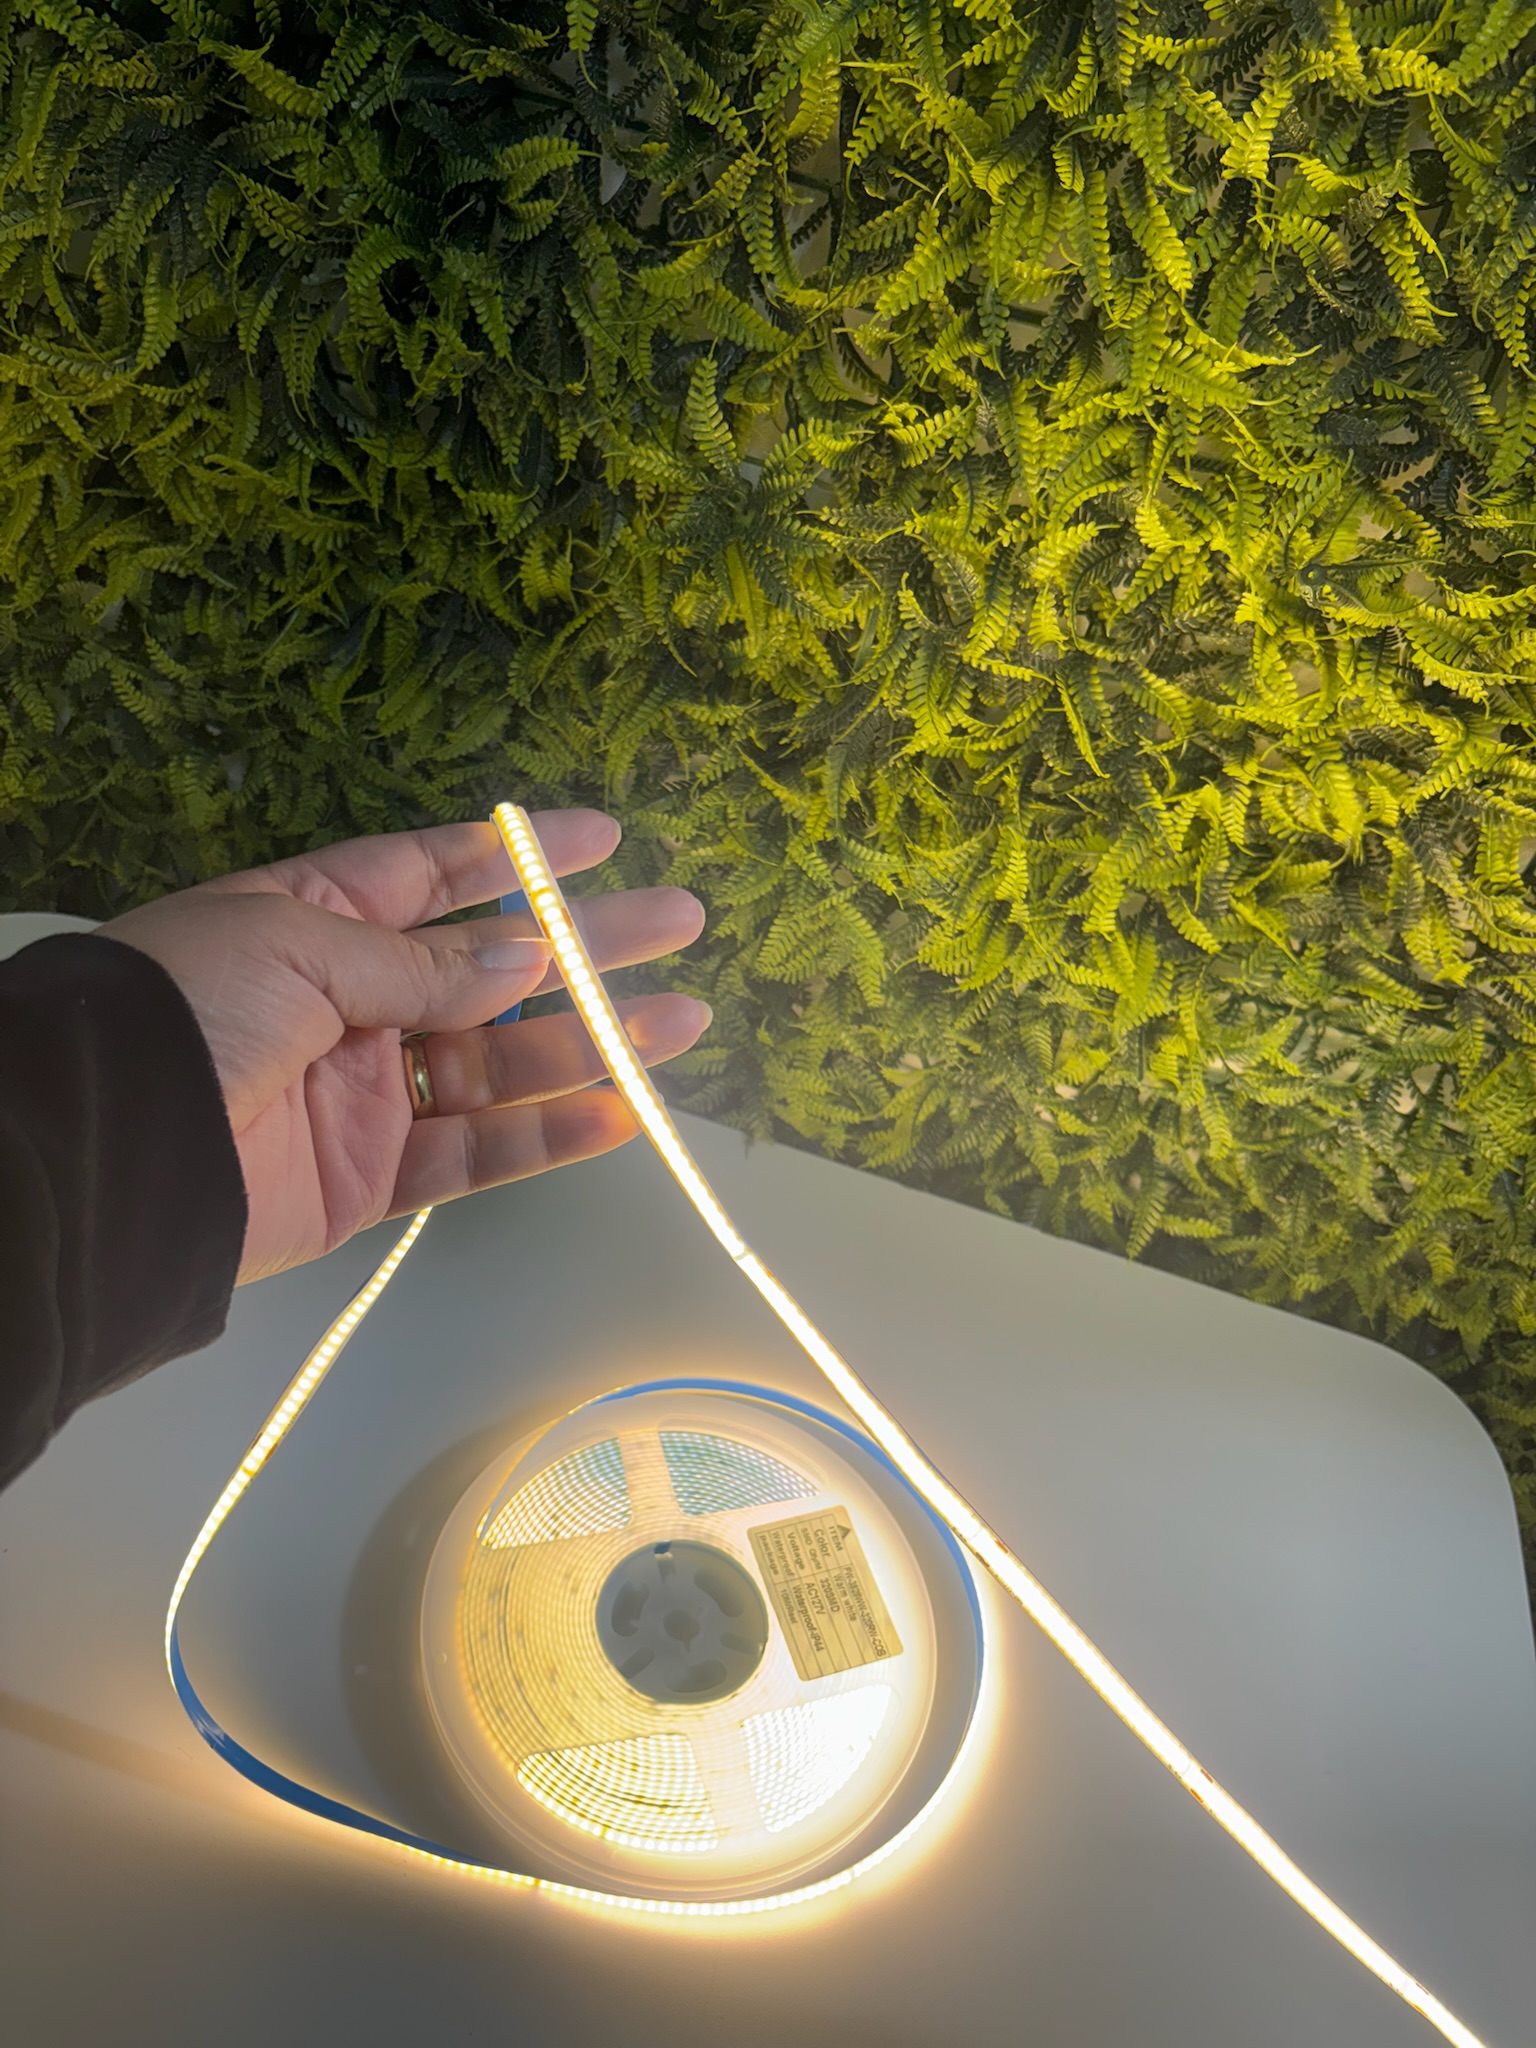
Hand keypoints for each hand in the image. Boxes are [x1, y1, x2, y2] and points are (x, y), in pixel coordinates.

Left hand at [92, 810, 708, 1283]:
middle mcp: (351, 999)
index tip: (601, 837)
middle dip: (588, 944)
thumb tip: (525, 957)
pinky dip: (548, 1134)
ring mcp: (367, 1090)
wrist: (106, 1155)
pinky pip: (476, 1151)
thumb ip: (419, 962)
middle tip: (680, 920)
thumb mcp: (296, 948)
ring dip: (594, 1040)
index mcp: (315, 918)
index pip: (433, 872)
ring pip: (502, 1061)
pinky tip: (621, 1109)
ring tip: (682, 1017)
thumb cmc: (189, 1013)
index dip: (517, 854)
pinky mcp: (374, 1176)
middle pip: (492, 967)